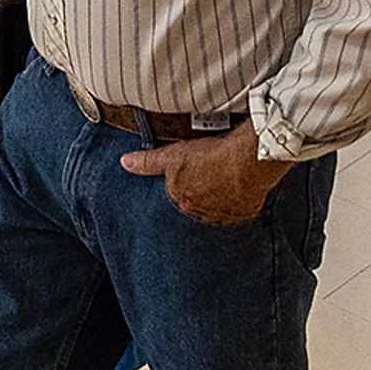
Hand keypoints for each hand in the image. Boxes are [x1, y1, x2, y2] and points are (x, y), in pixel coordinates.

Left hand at [120, 131, 296, 224]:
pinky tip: (240, 184)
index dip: (185, 180)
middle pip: (197, 202)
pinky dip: (239, 198)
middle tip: (210, 173)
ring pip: (218, 206)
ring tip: (226, 177)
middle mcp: (201, 212)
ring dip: (220, 195)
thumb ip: (148, 162)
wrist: (246, 163)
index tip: (193, 171)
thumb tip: (125, 162)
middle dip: (201, 191)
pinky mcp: (244, 212)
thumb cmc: (210, 157)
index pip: (178, 194)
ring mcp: (224, 214)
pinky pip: (239, 207)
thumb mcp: (173, 155)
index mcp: (182, 200)